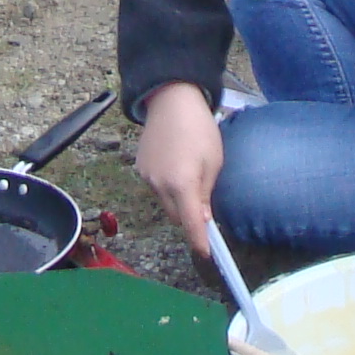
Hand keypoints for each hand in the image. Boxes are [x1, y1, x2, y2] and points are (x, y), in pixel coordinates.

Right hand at [136, 81, 223, 259]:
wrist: (172, 99)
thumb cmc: (199, 128)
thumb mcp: (213, 161)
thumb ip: (206, 194)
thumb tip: (202, 219)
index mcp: (182, 183)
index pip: (190, 223)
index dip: (199, 241)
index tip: (207, 254)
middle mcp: (160, 184)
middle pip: (176, 216)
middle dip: (189, 217)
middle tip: (204, 207)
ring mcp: (147, 176)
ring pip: (165, 202)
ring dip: (178, 200)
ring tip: (189, 174)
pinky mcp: (140, 168)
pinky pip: (156, 187)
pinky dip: (167, 185)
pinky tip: (176, 163)